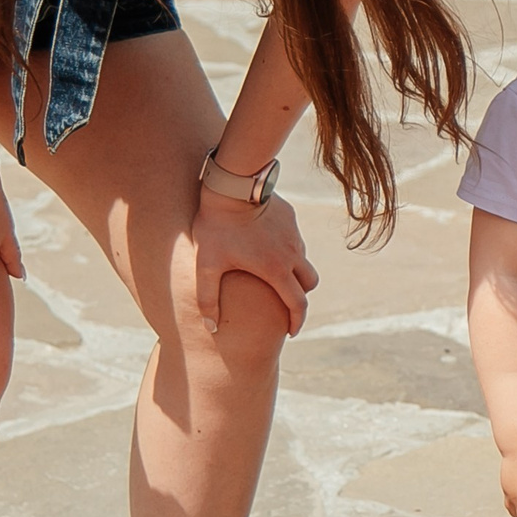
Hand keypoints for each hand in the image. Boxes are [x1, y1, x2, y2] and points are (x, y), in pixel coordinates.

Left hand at [191, 190, 318, 335]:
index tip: (290, 331)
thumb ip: (207, 298)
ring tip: (273, 274)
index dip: (297, 321)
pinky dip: (288, 250)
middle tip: (286, 304)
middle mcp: (292, 254)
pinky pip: (295, 240)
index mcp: (276, 270)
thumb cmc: (217, 226)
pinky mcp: (290, 218)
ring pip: (304, 261)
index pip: (298, 304)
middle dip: (300, 297)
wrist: (232, 184)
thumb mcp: (206, 264)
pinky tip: (267, 245)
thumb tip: (210, 328)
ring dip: (295, 272)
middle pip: (309, 283)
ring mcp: (294, 234)